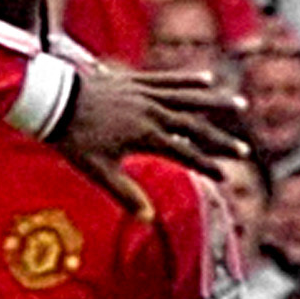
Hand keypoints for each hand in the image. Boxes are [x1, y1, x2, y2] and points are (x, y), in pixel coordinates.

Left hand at [54, 63, 248, 215]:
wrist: (55, 101)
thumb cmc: (75, 139)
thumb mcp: (98, 170)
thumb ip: (125, 193)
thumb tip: (146, 219)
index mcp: (145, 136)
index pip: (184, 153)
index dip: (205, 165)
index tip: (224, 176)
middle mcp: (152, 112)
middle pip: (194, 126)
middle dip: (220, 140)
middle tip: (244, 151)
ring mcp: (146, 94)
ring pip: (188, 98)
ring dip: (216, 104)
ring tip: (241, 105)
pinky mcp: (136, 81)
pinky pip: (168, 79)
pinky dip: (188, 79)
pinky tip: (208, 79)